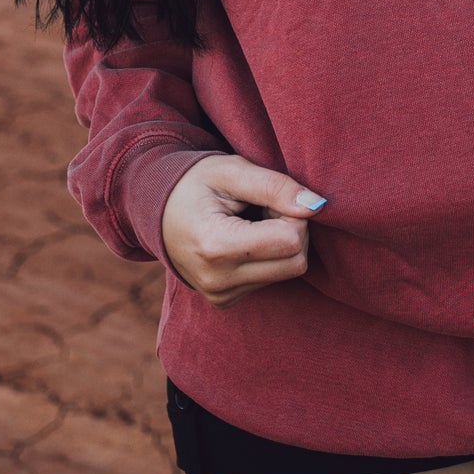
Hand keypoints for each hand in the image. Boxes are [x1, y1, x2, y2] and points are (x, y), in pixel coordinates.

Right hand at [161, 154, 326, 307]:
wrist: (157, 210)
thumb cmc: (194, 183)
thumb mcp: (232, 171)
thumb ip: (275, 187)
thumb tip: (316, 206)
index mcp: (216, 247)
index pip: (290, 240)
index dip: (291, 212)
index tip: (269, 196)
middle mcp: (218, 281)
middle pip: (295, 262)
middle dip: (292, 229)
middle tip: (264, 207)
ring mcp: (221, 296)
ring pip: (287, 272)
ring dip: (281, 243)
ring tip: (251, 221)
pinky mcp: (225, 302)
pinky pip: (271, 281)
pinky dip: (268, 257)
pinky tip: (245, 239)